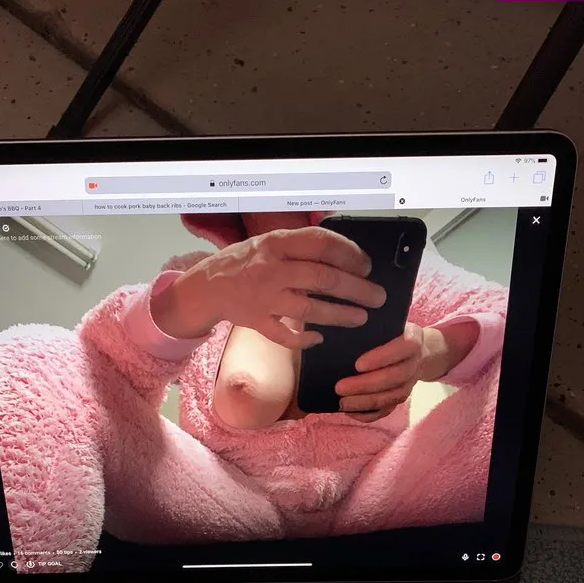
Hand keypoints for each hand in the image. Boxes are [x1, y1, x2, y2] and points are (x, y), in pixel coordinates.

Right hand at [150, 226, 385, 347]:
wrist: (206, 285)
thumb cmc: (245, 262)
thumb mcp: (269, 243)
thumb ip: (299, 248)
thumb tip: (344, 256)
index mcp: (277, 244)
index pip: (321, 244)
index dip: (349, 254)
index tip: (366, 266)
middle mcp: (272, 269)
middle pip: (322, 278)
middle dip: (356, 289)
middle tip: (377, 297)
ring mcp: (264, 298)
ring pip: (309, 309)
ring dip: (340, 315)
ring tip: (361, 318)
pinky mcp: (256, 321)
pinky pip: (283, 335)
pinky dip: (304, 339)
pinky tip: (320, 338)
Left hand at [335, 320, 479, 421]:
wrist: (420, 350)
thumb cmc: (394, 334)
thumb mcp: (390, 324)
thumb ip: (374, 328)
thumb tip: (343, 333)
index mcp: (413, 341)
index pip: (401, 349)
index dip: (381, 358)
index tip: (357, 365)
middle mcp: (415, 364)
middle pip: (394, 378)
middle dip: (365, 385)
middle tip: (339, 388)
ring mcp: (410, 384)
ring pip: (390, 397)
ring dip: (365, 402)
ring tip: (342, 402)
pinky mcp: (402, 397)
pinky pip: (387, 410)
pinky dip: (368, 414)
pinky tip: (350, 412)